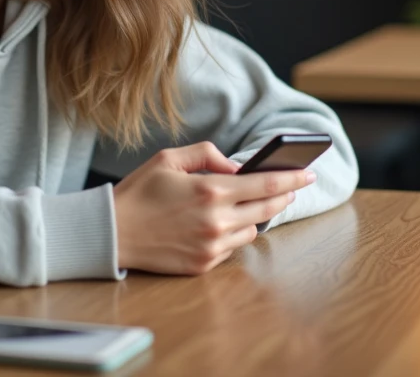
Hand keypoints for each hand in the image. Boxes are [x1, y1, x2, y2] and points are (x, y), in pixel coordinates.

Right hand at [112, 142, 314, 274]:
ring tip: (243, 206)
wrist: (111, 232)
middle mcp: (216, 220)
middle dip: (283, 196)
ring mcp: (211, 246)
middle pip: (267, 209)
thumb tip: (236, 167)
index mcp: (210, 190)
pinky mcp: (203, 264)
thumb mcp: (169, 158)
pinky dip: (230, 235)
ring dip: (253, 217)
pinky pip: (231, 248)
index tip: (308, 173)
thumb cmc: (138, 192)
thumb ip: (207, 154)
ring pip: (252, 231)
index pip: (266, 183)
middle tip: (291, 188)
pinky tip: (216, 225)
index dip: (292, 178)